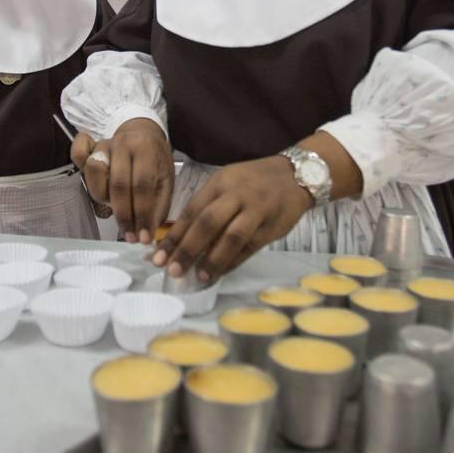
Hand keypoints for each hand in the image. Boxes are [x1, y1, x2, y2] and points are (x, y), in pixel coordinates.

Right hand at [69, 118, 172, 242]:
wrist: (144, 133)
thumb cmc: (156, 160)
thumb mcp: (166, 180)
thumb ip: (158, 206)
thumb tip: (147, 234)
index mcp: (146, 150)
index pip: (142, 186)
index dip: (141, 214)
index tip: (143, 237)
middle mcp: (123, 144)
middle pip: (118, 184)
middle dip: (124, 215)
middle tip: (130, 235)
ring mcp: (104, 144)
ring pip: (95, 174)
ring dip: (104, 198)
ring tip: (116, 210)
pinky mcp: (90, 146)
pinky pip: (78, 154)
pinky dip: (80, 164)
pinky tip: (94, 180)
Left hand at [153, 155, 312, 281]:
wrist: (295, 175)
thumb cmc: (254, 181)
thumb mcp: (227, 183)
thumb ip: (207, 206)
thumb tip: (179, 238)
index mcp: (219, 183)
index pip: (191, 211)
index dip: (174, 235)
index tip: (158, 254)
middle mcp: (236, 195)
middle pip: (207, 224)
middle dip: (187, 249)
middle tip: (172, 270)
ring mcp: (255, 210)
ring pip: (230, 237)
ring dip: (212, 260)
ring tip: (198, 276)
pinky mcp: (271, 227)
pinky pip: (249, 247)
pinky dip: (233, 262)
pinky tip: (219, 272)